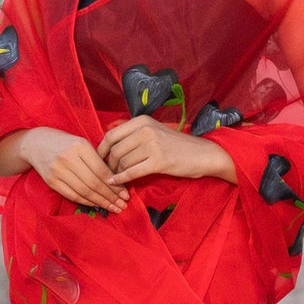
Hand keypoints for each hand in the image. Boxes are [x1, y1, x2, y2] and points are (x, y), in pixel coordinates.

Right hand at [16, 126, 129, 212]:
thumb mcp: (82, 143)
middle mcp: (68, 158)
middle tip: (122, 205)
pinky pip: (72, 195)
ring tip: (112, 208)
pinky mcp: (51, 181)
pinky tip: (97, 205)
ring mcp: (58, 171)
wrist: (36, 143)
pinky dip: (86, 202)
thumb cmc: (64, 142)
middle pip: (94, 183)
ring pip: (84, 191)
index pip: (101, 170)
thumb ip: (97, 159)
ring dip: (100, 202)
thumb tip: (117, 180)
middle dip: (110, 197)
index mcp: (80, 146)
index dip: (115, 185)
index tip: (125, 194)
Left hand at [97, 116, 236, 185]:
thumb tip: (108, 145)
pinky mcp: (158, 161)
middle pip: (115, 149)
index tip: (100, 159)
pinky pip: (132, 172)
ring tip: (118, 179)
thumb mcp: (154, 131)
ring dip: (117, 173)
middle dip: (110, 164)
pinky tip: (116, 183)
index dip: (102, 149)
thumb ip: (133, 134)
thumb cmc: (177, 145)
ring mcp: (152, 145)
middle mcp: (145, 129)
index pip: (112, 134)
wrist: (203, 154)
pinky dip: (122, 179)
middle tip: (110, 173)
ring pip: (123, 162)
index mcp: (142, 120)